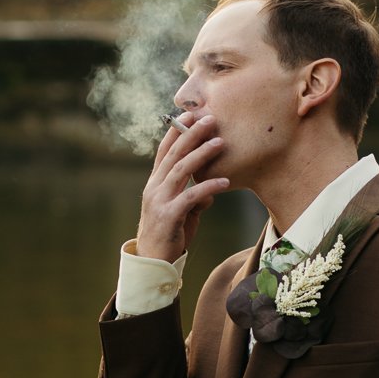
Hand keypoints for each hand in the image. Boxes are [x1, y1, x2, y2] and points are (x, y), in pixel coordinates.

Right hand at [135, 113, 229, 262]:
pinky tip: (224, 182)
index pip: (164, 151)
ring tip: (220, 143)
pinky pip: (191, 197)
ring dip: (202, 155)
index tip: (190, 115)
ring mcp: (159, 201)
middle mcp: (154, 188)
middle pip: (174, 155)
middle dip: (192, 134)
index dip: (176, 132)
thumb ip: (194, 198)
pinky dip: (208, 187)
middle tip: (210, 120)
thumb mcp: (182, 212)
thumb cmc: (169, 234)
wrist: (153, 262)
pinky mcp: (169, 216)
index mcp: (155, 183)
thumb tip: (209, 192)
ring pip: (181, 170)